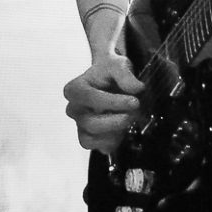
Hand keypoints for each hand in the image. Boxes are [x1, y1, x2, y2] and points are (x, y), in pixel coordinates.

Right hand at [64, 22, 148, 158]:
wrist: (109, 79)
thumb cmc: (109, 71)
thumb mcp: (117, 64)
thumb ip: (125, 74)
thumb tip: (137, 88)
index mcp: (75, 89)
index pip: (90, 99)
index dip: (113, 102)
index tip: (134, 101)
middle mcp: (74, 109)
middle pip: (91, 123)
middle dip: (116, 121)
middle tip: (135, 113)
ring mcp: (81, 125)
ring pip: (92, 138)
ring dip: (115, 133)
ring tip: (129, 120)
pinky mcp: (91, 138)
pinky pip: (99, 147)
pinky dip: (114, 141)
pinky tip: (124, 129)